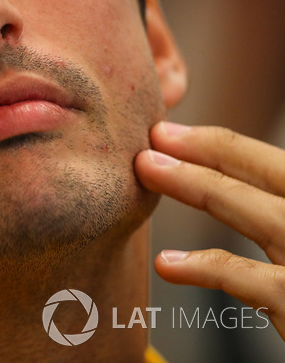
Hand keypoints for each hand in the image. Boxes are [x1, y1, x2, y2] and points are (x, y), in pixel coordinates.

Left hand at [135, 122, 284, 339]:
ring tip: (148, 169)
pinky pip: (258, 284)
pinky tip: (168, 265)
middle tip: (156, 136)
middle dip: (215, 150)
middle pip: (279, 176)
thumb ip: (270, 215)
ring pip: (266, 217)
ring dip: (201, 186)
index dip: (228, 148)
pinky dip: (209, 269)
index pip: (281, 169)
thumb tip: (218, 188)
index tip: (174, 136)